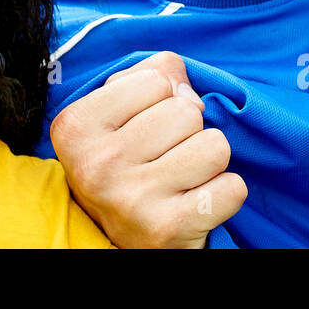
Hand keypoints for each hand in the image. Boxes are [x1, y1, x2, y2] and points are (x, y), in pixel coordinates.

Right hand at [49, 51, 246, 247]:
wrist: (121, 236)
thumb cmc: (126, 157)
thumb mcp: (118, 107)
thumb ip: (153, 73)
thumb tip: (193, 98)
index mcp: (75, 126)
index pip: (156, 80)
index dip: (160, 98)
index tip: (142, 125)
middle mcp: (96, 164)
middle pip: (187, 112)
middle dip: (186, 129)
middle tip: (163, 155)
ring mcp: (131, 200)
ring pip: (214, 145)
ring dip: (207, 158)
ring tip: (182, 175)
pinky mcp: (168, 230)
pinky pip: (232, 188)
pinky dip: (225, 192)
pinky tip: (198, 200)